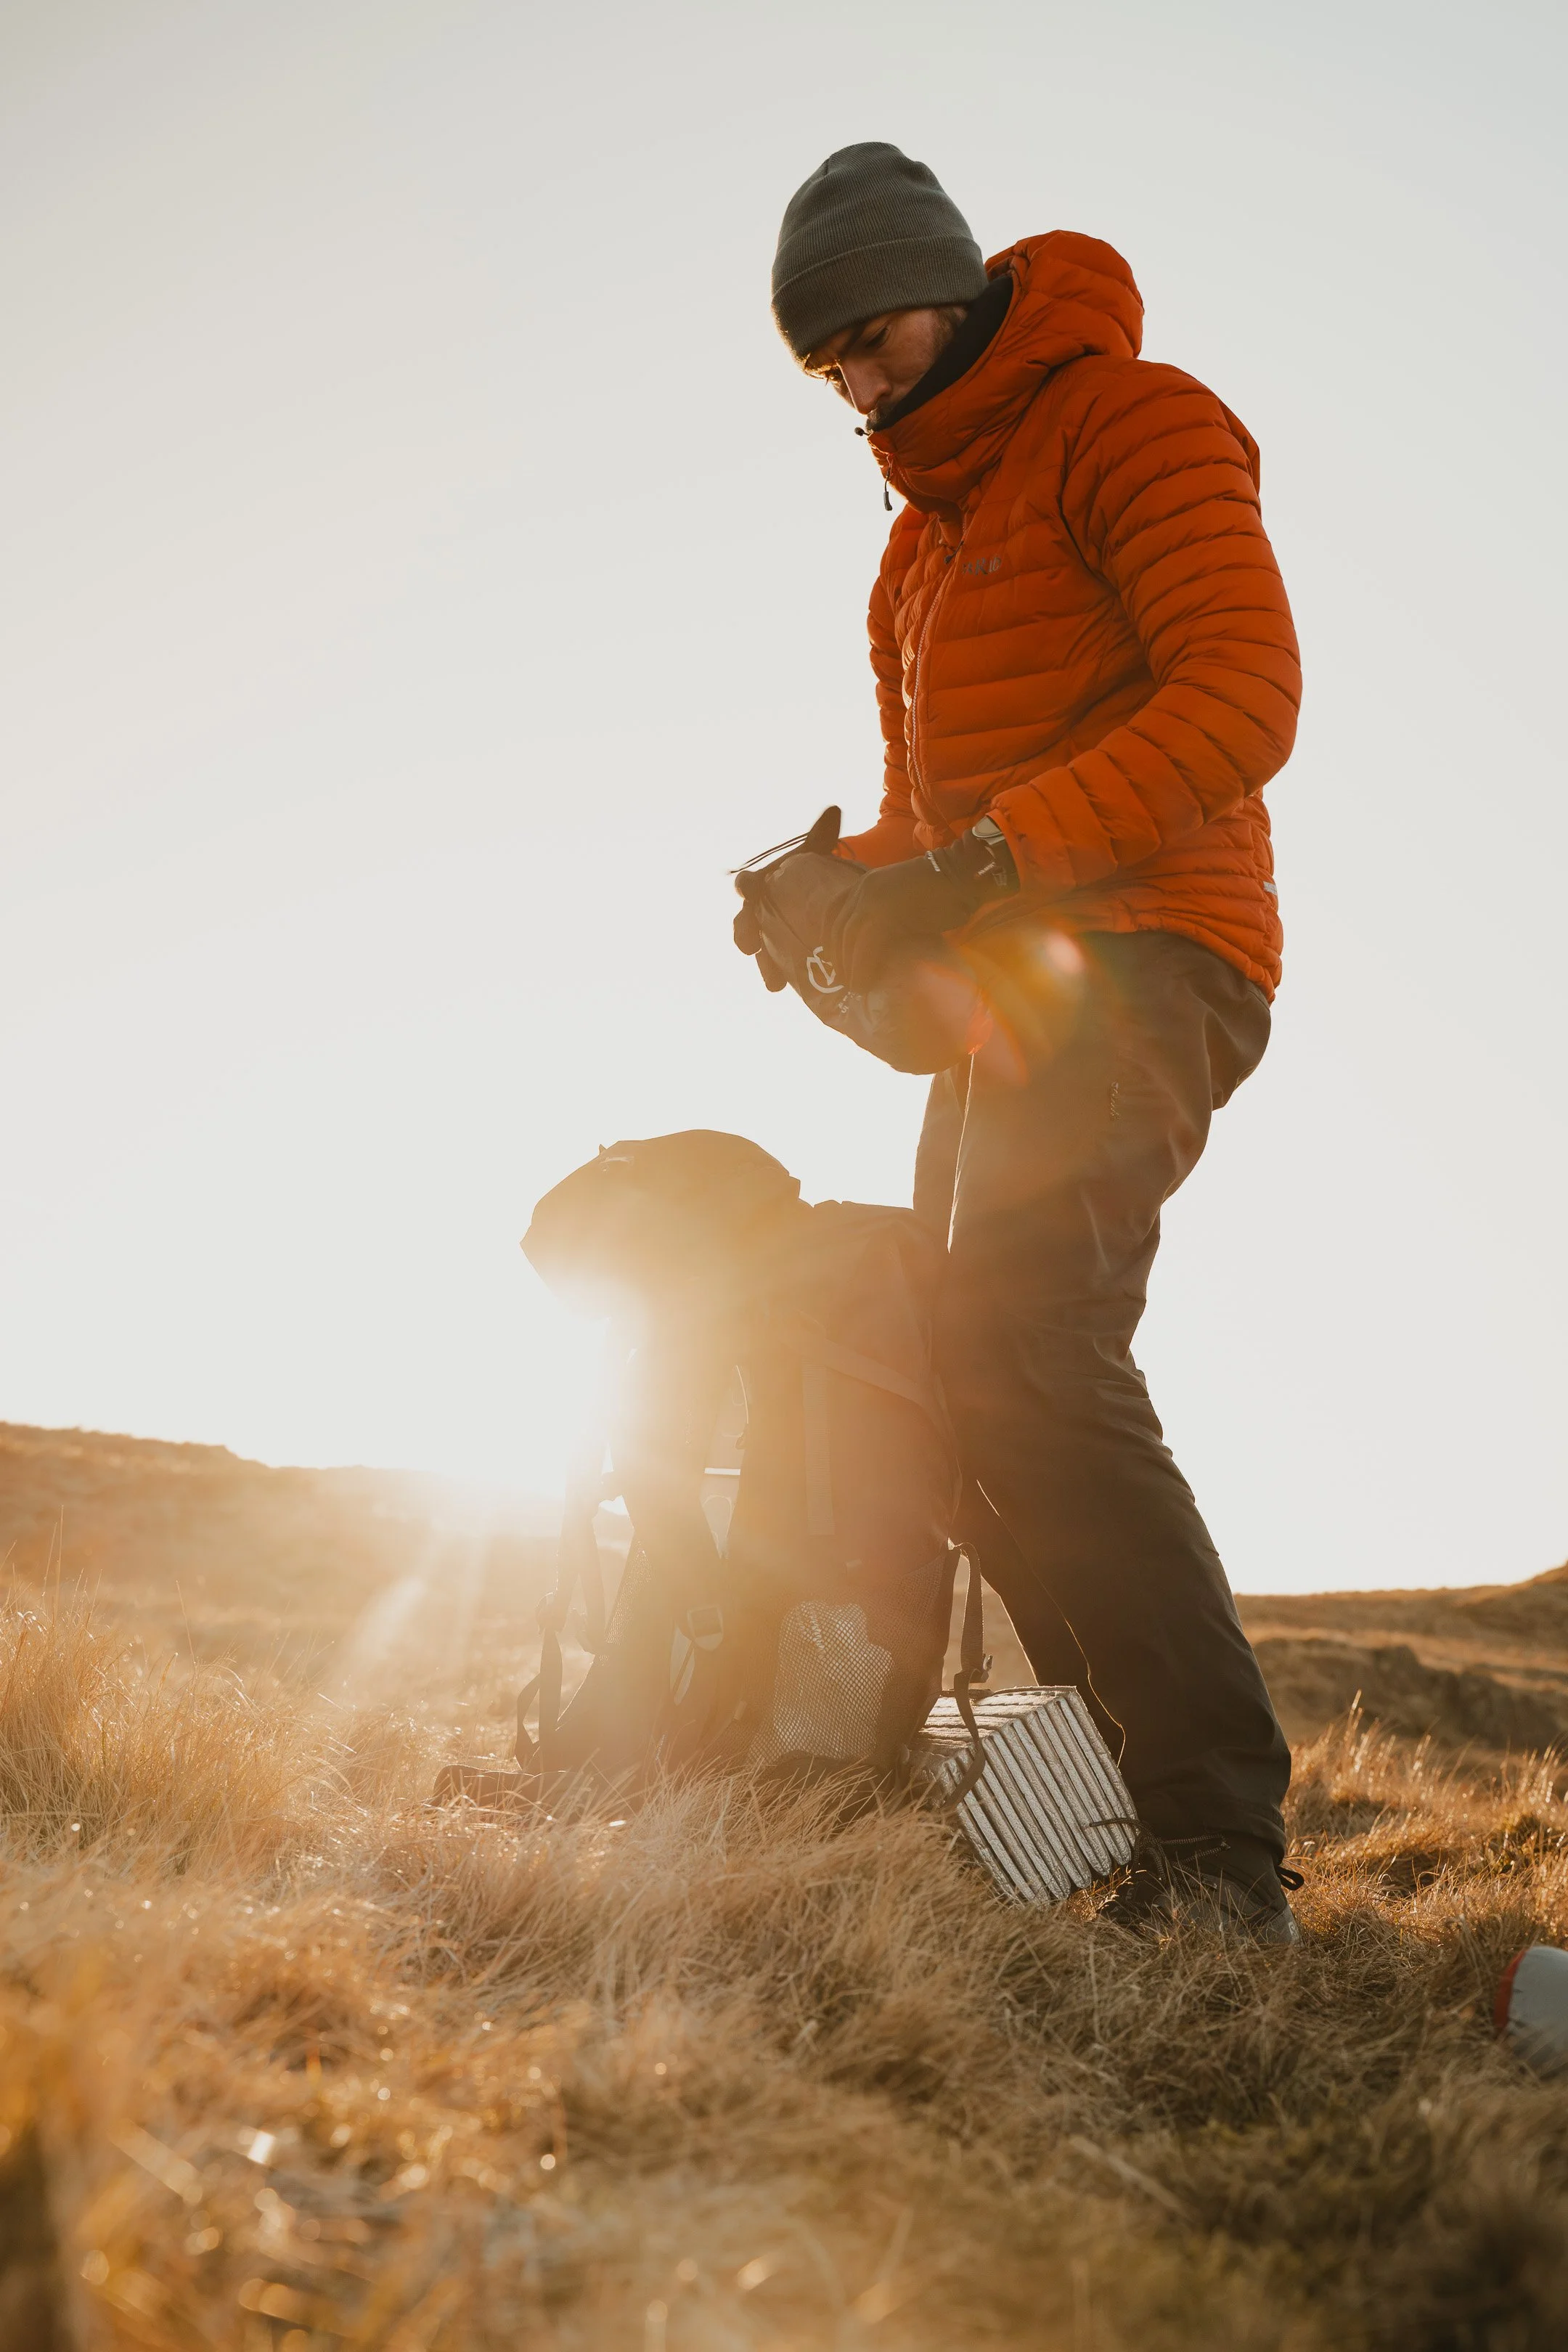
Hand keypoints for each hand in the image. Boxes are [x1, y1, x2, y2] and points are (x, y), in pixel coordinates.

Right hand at [733, 806, 843, 991]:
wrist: (826, 893)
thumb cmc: (812, 870)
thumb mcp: (817, 852)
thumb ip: (821, 834)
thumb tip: (833, 810)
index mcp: (762, 886)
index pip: (748, 886)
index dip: (747, 887)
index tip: (749, 888)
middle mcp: (760, 913)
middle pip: (745, 925)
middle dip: (745, 935)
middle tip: (749, 946)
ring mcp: (771, 936)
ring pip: (761, 953)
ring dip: (765, 967)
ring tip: (774, 983)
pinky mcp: (786, 954)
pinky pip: (780, 968)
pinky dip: (784, 978)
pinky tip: (790, 989)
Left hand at [824, 820, 1018, 993]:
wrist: (964, 874)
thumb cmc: (944, 889)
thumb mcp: (905, 897)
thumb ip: (890, 915)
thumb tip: (885, 944)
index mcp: (866, 883)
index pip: (834, 912)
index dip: (831, 939)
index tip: (835, 959)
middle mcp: (864, 889)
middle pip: (839, 929)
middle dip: (838, 958)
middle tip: (846, 981)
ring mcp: (873, 900)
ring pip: (849, 940)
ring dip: (849, 967)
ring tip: (856, 987)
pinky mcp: (886, 914)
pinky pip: (866, 946)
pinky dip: (862, 968)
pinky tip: (866, 983)